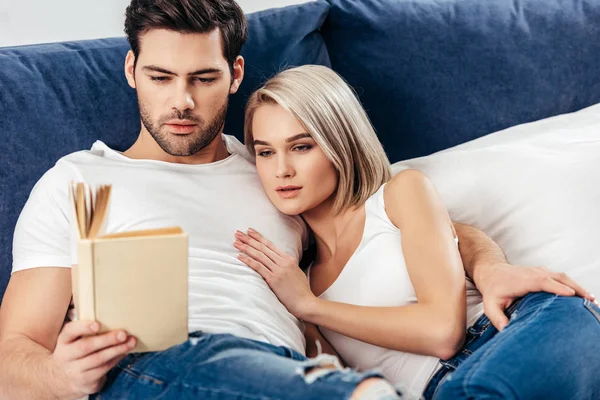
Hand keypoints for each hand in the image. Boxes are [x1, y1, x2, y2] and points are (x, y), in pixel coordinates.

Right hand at [51, 320, 136, 396]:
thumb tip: (115, 318)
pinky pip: (103, 369)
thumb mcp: (75, 340)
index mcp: (64, 341)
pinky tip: (124, 353)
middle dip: (107, 340)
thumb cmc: (76, 352)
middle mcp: (65, 356)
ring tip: (131, 342)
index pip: (70, 331)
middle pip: (86, 346)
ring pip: (98, 359)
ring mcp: (74, 371)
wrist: (64, 379)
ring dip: (117, 350)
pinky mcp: (85, 381)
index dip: (83, 327)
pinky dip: (116, 360)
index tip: (98, 325)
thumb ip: (87, 330)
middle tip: (123, 334)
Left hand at [234, 228, 316, 317]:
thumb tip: (277, 262)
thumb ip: (287, 265)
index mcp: (289, 258)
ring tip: (236, 242)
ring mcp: (279, 270)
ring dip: (246, 248)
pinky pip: (258, 267)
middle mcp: (283, 262)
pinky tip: (240, 256)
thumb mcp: (296, 272)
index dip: (258, 237)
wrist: (305, 302)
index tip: (249, 231)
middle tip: (238, 233)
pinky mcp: (274, 279)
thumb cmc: (301, 290)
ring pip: (259, 255)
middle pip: (263, 247)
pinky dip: (248, 261)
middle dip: (249, 239)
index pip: (270, 245)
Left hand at [474, 263, 596, 330]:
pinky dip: (573, 285)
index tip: (571, 294)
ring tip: (592, 301)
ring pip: (563, 277)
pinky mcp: (544, 273)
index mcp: (523, 280)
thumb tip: (507, 331)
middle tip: (590, 301)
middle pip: (559, 277)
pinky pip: (561, 278)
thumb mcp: (490, 305)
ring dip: (578, 287)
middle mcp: (534, 273)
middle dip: (576, 288)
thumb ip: (497, 317)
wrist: (491, 271)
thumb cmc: (492, 289)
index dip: (557, 287)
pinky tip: (582, 297)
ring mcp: (540, 272)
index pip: (543, 281)